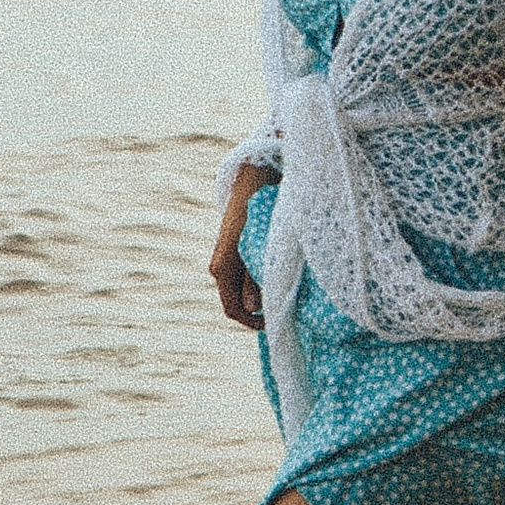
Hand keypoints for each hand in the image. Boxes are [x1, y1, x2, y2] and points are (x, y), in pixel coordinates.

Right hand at [210, 170, 278, 330]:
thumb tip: (253, 308)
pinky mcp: (233, 253)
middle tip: (285, 311)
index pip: (232, 309)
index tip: (276, 324)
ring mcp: (225, 260)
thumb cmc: (258, 210)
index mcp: (223, 268)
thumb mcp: (259, 246)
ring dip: (259, 297)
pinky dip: (258, 284)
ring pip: (239, 291)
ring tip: (284, 294)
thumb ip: (255, 278)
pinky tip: (276, 278)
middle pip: (235, 302)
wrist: (252, 180)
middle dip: (257, 311)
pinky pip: (242, 279)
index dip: (252, 323)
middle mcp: (219, 267)